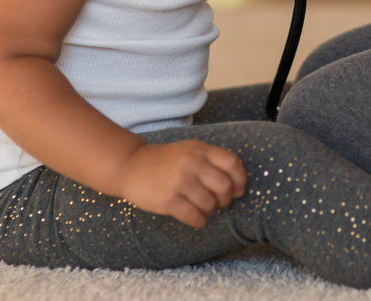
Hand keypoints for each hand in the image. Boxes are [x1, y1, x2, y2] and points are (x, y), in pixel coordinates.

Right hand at [116, 140, 246, 227]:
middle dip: (226, 199)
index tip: (238, 189)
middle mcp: (190, 163)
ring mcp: (178, 182)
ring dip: (211, 210)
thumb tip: (239, 187)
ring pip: (210, 204)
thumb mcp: (190, 150)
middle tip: (219, 201)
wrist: (130, 166)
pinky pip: (194, 217)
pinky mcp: (167, 200)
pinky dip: (200, 221)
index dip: (240, 179)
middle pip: (224, 186)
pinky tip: (197, 218)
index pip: (232, 163)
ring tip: (203, 207)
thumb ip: (214, 162)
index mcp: (199, 149)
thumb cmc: (166, 161)